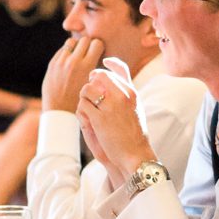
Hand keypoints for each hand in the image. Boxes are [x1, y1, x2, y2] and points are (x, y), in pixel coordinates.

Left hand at [42, 34, 103, 112]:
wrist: (60, 110)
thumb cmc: (81, 99)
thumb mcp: (94, 84)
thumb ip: (97, 69)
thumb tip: (100, 55)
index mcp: (87, 67)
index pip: (97, 43)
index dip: (98, 47)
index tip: (97, 53)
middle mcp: (74, 62)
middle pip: (85, 39)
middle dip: (88, 45)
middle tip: (88, 54)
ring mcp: (62, 62)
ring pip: (72, 41)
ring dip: (76, 47)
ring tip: (77, 56)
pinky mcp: (53, 64)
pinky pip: (62, 50)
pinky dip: (67, 53)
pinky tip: (69, 63)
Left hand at [76, 69, 153, 185]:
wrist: (135, 154)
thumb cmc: (134, 133)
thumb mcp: (135, 108)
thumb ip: (126, 92)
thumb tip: (114, 78)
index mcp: (131, 92)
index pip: (119, 68)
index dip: (109, 65)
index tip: (103, 66)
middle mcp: (122, 95)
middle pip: (99, 76)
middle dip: (91, 83)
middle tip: (90, 94)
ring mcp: (111, 106)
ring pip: (87, 89)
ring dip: (84, 98)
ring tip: (89, 109)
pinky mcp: (100, 119)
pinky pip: (82, 105)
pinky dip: (82, 111)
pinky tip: (89, 120)